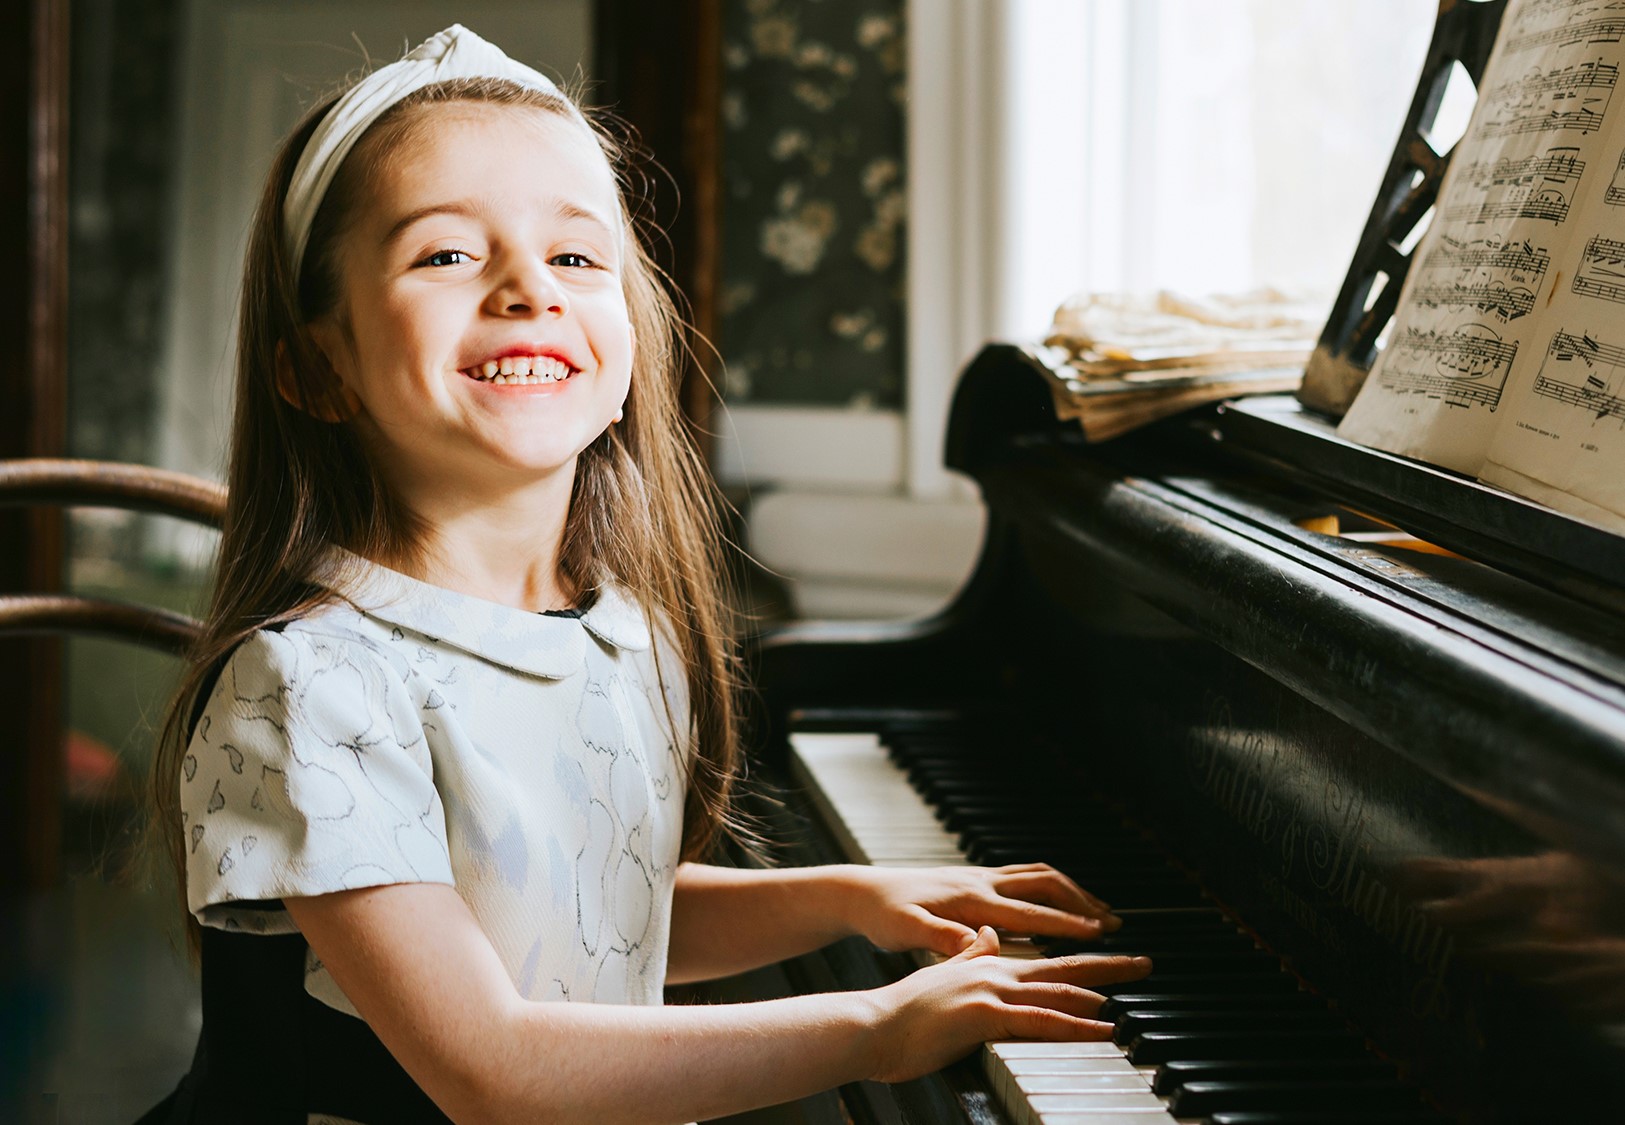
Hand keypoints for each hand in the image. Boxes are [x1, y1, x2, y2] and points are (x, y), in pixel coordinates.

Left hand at [839, 863, 1118, 956]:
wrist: (863, 892)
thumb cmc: (884, 915)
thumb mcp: (906, 931)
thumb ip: (941, 938)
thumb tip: (975, 944)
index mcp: (971, 900)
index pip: (1029, 913)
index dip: (1066, 924)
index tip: (1100, 934)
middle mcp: (981, 883)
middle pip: (1045, 884)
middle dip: (1083, 902)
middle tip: (1115, 923)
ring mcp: (979, 877)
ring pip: (1038, 876)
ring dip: (1072, 891)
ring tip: (1099, 911)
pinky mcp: (974, 879)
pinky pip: (1024, 877)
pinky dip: (1051, 888)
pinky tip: (1058, 903)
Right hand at [868, 926, 1150, 1082]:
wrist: (871, 1025)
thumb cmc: (903, 1012)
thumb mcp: (942, 976)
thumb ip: (968, 954)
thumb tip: (989, 936)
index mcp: (988, 965)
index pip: (1046, 959)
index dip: (1082, 956)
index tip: (1113, 955)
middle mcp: (995, 972)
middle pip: (1063, 968)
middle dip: (1107, 966)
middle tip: (1145, 963)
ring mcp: (990, 992)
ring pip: (1057, 992)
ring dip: (1101, 993)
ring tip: (1134, 993)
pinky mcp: (984, 1015)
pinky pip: (1041, 1022)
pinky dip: (1077, 1025)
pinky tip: (1104, 1029)